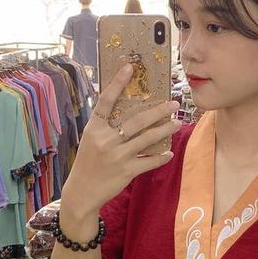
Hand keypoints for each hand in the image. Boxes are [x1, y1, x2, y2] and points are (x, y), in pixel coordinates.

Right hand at [60, 64, 180, 220]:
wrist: (81, 191)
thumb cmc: (88, 161)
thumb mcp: (90, 139)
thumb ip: (105, 125)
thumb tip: (126, 107)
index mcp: (94, 128)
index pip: (105, 101)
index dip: (117, 83)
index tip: (129, 67)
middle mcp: (105, 139)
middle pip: (136, 120)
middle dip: (158, 111)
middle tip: (174, 103)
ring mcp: (116, 156)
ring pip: (146, 139)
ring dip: (164, 130)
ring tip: (177, 123)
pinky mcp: (125, 171)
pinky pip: (148, 161)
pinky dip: (160, 157)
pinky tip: (169, 153)